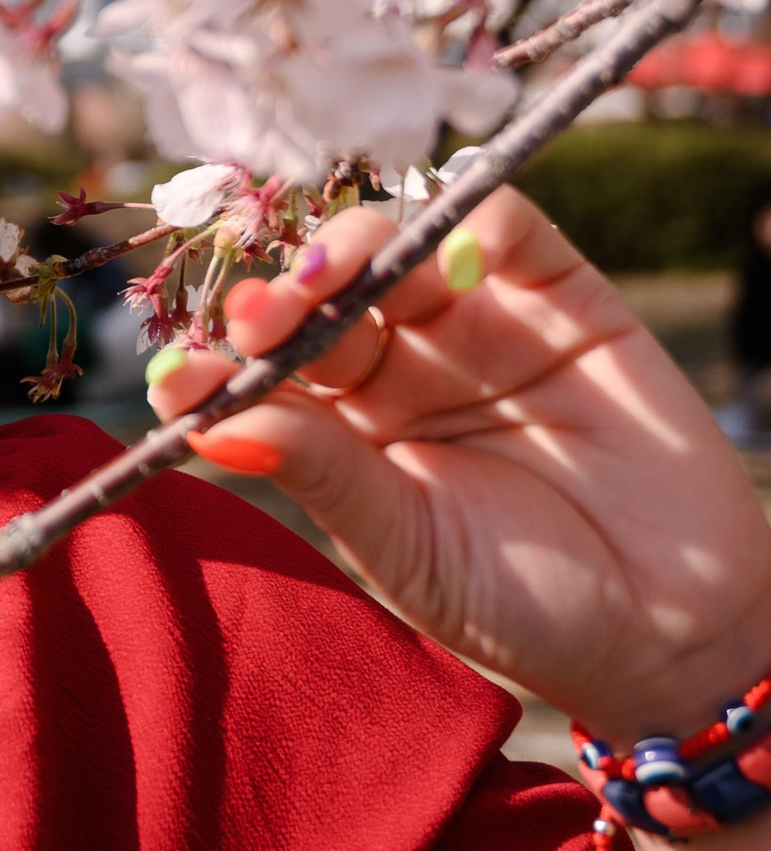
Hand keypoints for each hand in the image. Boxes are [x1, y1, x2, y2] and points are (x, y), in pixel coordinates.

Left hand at [150, 188, 770, 745]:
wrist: (673, 631)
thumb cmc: (525, 606)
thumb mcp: (407, 548)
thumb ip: (322, 471)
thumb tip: (206, 423)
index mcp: (346, 426)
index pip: (265, 368)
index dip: (219, 359)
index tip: (177, 374)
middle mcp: (401, 362)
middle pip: (320, 298)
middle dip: (279, 298)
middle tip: (258, 317)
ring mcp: (478, 322)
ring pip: (396, 248)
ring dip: (352, 246)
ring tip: (332, 277)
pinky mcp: (562, 296)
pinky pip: (505, 227)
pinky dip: (467, 218)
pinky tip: (444, 253)